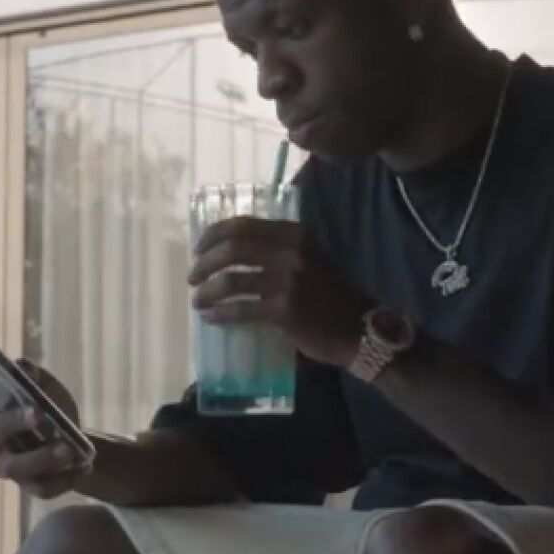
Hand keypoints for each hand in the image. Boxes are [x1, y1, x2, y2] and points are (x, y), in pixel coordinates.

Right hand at [0, 360, 88, 499]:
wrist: (74, 440)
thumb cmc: (48, 407)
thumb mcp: (44, 384)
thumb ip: (32, 373)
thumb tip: (24, 369)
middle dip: (13, 423)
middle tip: (39, 412)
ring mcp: (8, 467)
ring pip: (15, 467)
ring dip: (42, 457)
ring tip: (68, 449)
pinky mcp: (31, 487)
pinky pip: (43, 488)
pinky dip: (65, 477)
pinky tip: (83, 466)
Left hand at [190, 216, 372, 367]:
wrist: (360, 327)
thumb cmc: (331, 294)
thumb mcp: (309, 257)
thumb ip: (278, 249)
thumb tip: (231, 250)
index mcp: (294, 234)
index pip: (242, 225)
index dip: (213, 235)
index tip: (198, 249)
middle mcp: (290, 252)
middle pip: (231, 250)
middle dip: (204, 263)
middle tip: (193, 276)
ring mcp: (287, 281)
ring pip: (231, 281)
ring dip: (207, 291)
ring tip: (198, 300)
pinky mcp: (284, 311)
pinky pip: (240, 310)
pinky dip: (220, 314)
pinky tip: (211, 317)